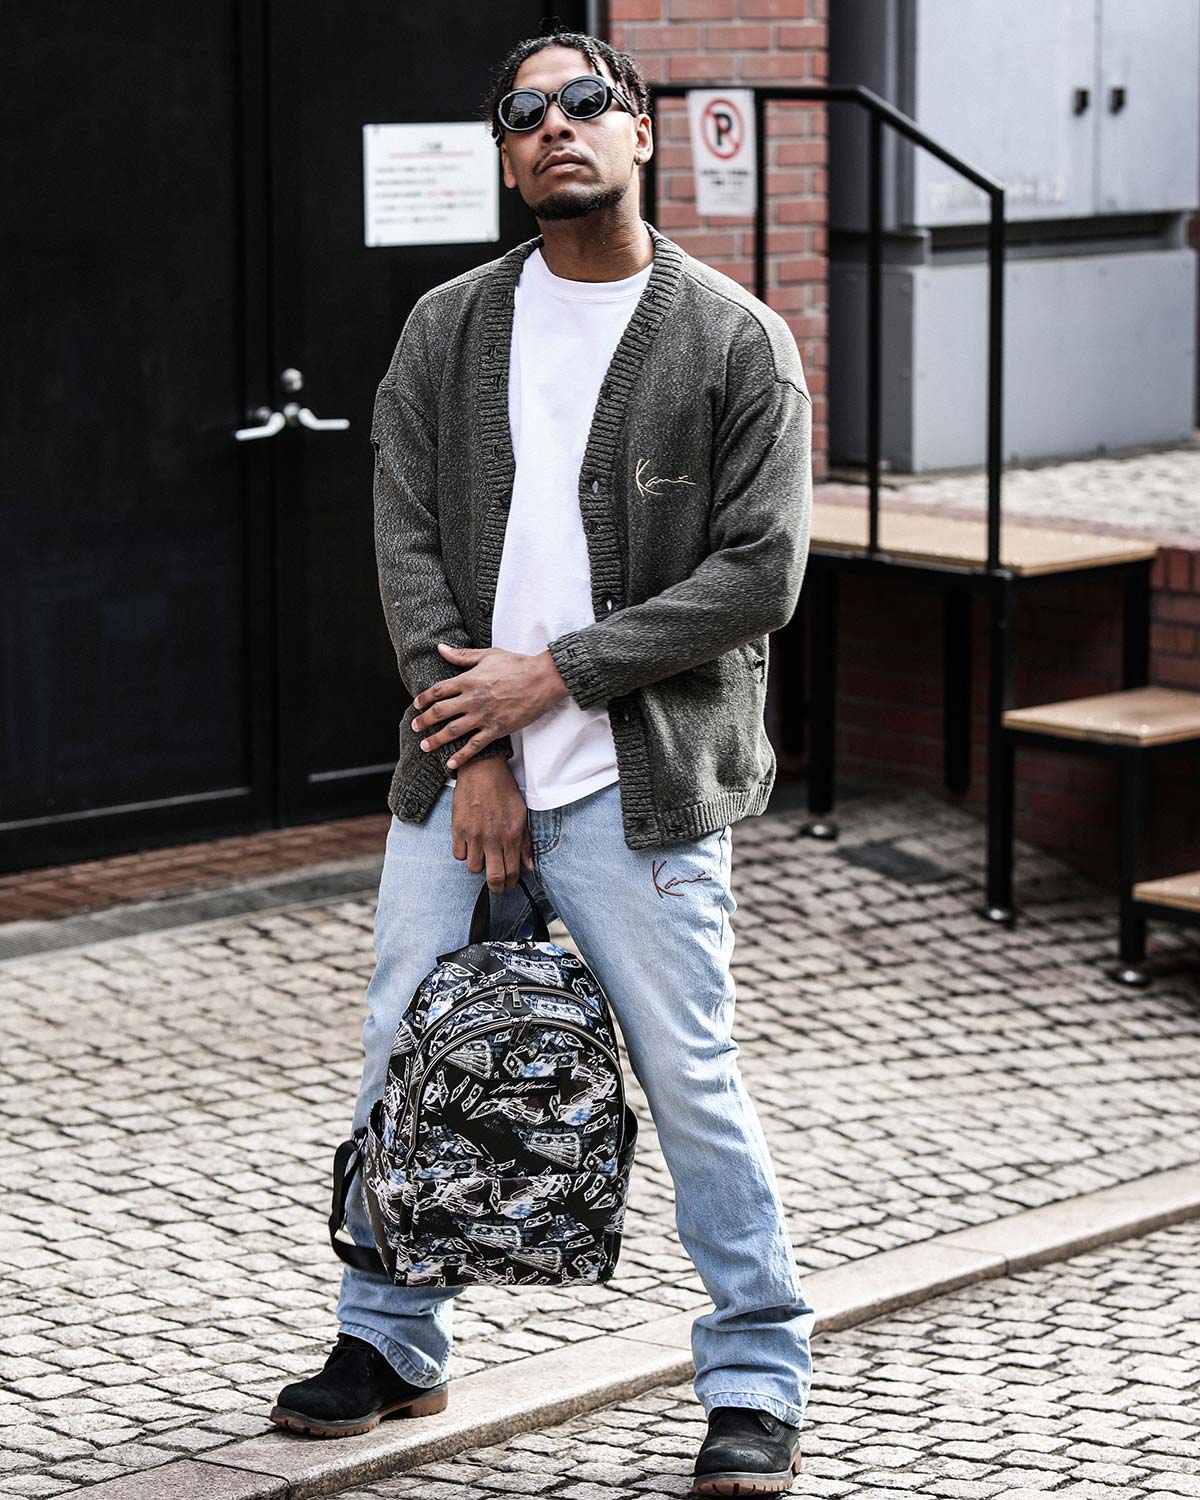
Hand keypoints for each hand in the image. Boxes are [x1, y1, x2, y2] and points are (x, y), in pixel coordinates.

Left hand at [412, 643, 569, 770]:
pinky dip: (461, 756)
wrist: (543, 679)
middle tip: (415, 727)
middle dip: (424, 721)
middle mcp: (472, 699)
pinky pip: (474, 746)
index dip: (424, 698)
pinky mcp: (497, 729)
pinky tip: (450, 763)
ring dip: (436, 740)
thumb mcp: (488, 655)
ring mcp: (483, 716)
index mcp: (468, 680)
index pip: (438, 691)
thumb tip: (440, 648)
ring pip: (452, 731)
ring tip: (425, 746)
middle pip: (440, 712)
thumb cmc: (518, 665)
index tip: (417, 704)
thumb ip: (462, 655)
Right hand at [452, 757, 533, 892]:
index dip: (510, 883)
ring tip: (483, 857)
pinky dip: (464, 854)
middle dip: (496, 887)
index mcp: (511, 836)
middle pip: (493, 877)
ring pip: (474, 868)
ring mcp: (474, 835)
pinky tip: (470, 846)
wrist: (483, 771)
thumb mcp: (521, 815)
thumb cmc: (504, 791)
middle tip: (496, 885)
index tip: (509, 884)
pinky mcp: (458, 829)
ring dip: (479, 865)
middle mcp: (492, 839)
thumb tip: (529, 866)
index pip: (511, 872)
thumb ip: (525, 843)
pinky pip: (458, 855)